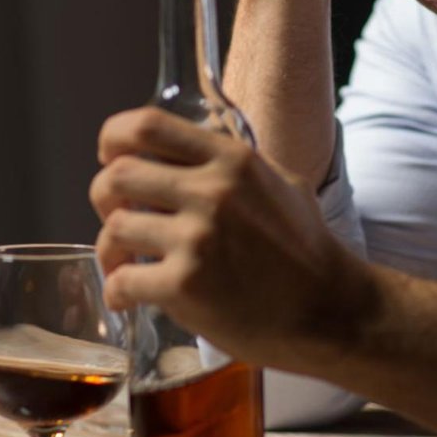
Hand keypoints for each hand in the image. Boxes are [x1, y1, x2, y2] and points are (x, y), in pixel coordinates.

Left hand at [90, 107, 371, 372]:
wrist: (330, 311)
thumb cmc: (308, 250)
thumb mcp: (279, 183)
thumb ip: (233, 163)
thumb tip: (192, 150)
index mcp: (232, 159)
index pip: (146, 125)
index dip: (113, 139)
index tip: (111, 157)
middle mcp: (212, 192)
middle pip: (117, 175)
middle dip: (105, 198)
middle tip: (119, 217)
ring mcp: (198, 240)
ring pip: (114, 229)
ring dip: (110, 249)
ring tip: (124, 263)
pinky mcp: (186, 287)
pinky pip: (122, 281)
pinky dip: (117, 291)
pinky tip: (129, 297)